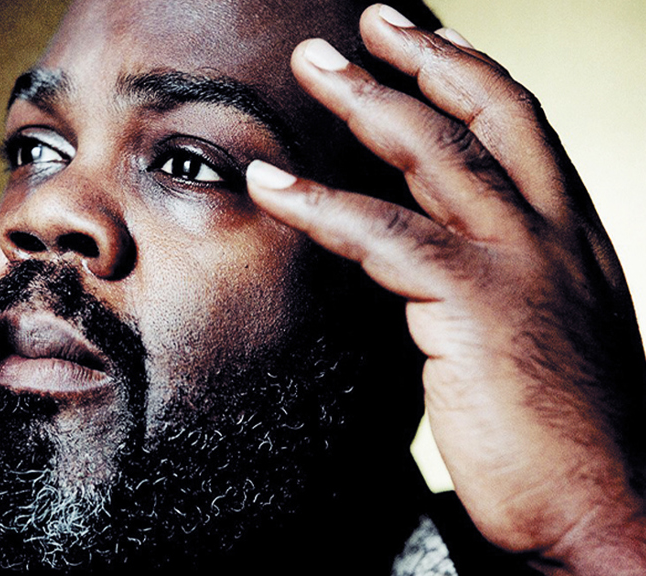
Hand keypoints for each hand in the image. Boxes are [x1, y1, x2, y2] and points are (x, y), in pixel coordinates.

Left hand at [247, 4, 645, 573]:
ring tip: (312, 66)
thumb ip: (492, 285)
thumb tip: (427, 267)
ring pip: (436, 153)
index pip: (521, 130)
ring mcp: (521, 263)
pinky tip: (271, 184)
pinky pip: (386, 235)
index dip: (469, 75)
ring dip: (365, 101)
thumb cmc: (563, 435)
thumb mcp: (541, 337)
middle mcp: (553, 234)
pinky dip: (321, 204)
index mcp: (570, 239)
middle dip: (420, 58)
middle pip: (484, 114)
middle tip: (366, 22)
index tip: (423, 43)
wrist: (605, 508)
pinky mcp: (478, 304)